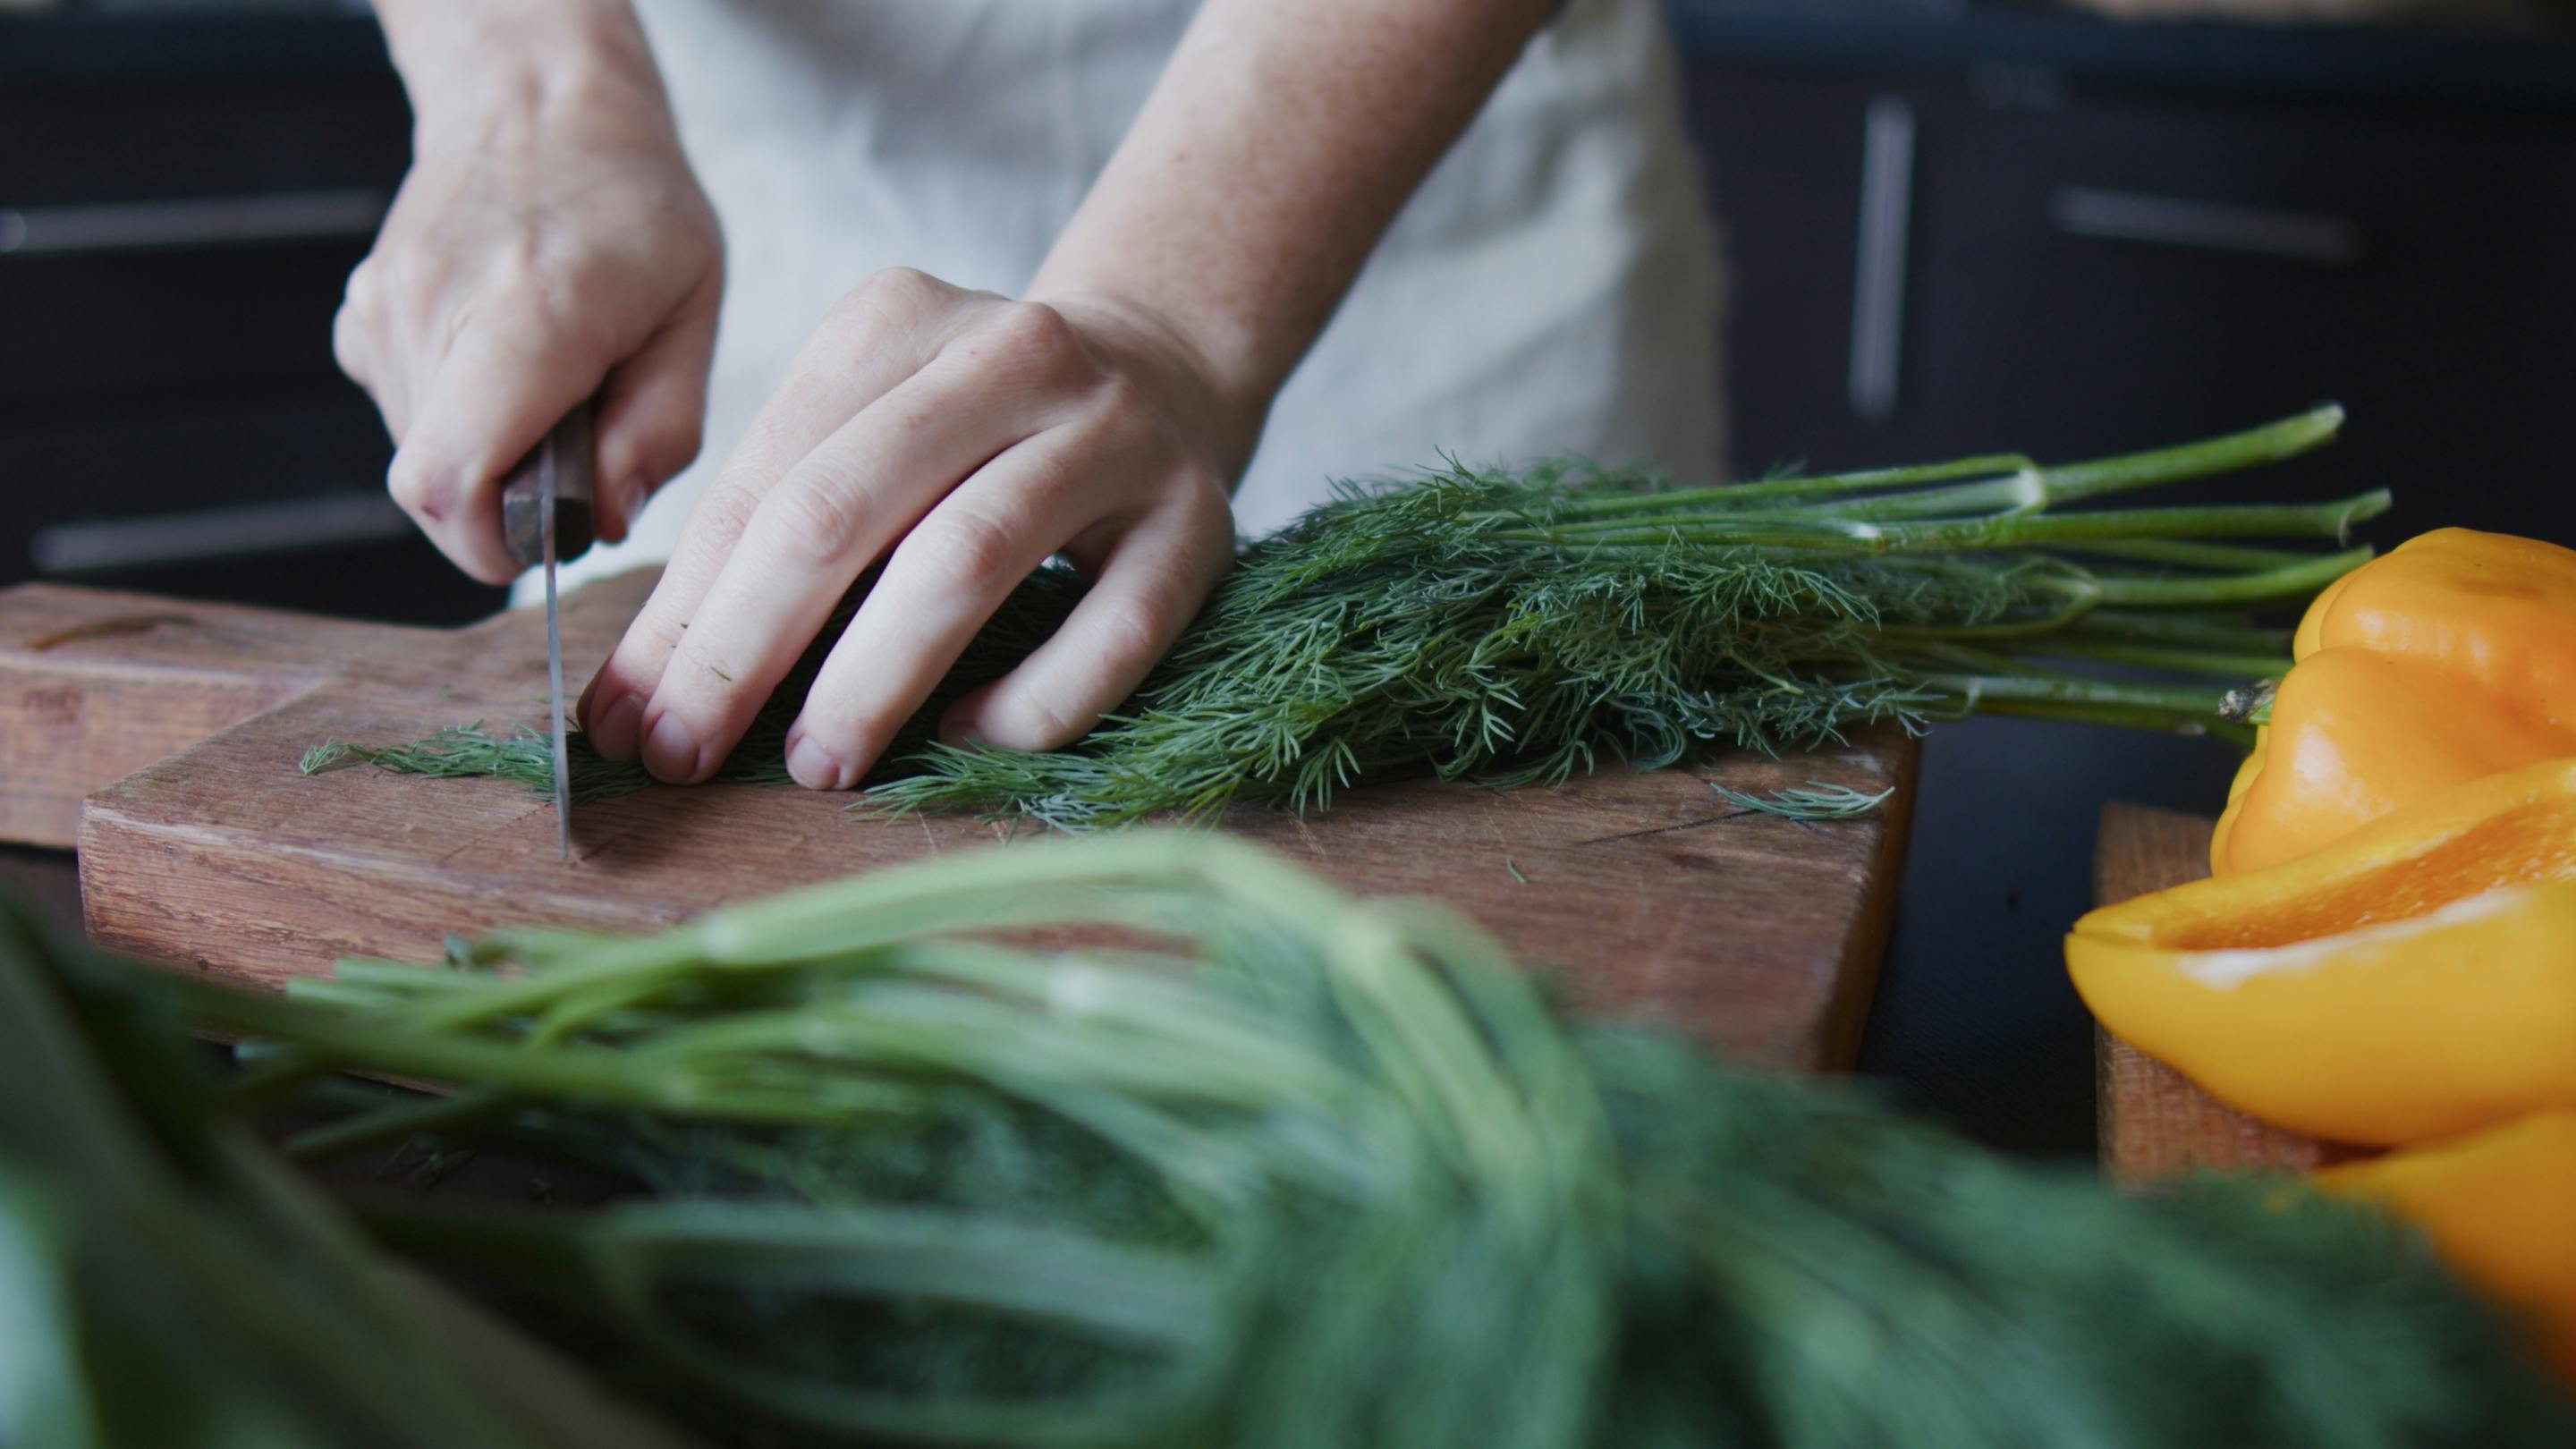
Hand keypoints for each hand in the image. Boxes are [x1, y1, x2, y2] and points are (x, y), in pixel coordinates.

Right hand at [334, 31, 720, 582]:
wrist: (538, 106)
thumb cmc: (632, 210)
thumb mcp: (692, 315)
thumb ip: (661, 428)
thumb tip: (608, 521)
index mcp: (530, 315)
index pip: (451, 481)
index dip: (495, 544)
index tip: (551, 537)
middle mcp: (435, 311)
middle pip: (432, 487)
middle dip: (506, 508)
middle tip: (576, 458)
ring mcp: (384, 311)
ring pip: (416, 458)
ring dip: (487, 461)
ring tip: (549, 395)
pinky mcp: (361, 316)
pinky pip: (402, 414)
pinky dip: (456, 421)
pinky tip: (505, 368)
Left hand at [578, 269, 1246, 788]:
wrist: (1163, 371)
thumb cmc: (979, 433)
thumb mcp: (874, 424)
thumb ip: (780, 521)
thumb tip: (653, 690)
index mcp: (897, 319)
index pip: (763, 479)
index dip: (682, 612)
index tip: (624, 723)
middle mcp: (1012, 355)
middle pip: (845, 508)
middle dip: (745, 647)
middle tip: (686, 755)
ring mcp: (1113, 435)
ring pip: (967, 558)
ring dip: (872, 679)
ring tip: (817, 765)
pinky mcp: (1197, 522)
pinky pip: (1108, 633)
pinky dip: (1028, 702)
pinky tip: (965, 738)